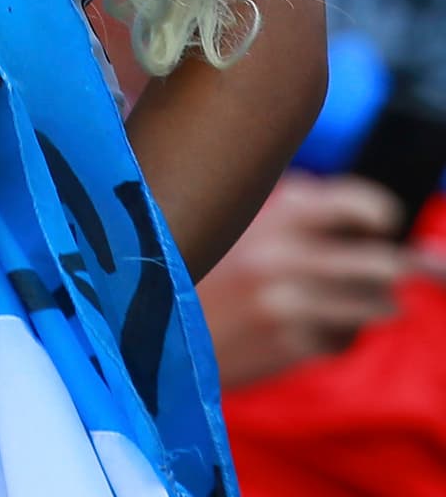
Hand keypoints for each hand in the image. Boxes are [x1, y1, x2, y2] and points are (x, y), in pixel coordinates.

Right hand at [198, 171, 409, 388]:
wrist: (147, 320)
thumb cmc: (196, 262)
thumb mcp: (233, 217)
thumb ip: (288, 208)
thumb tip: (356, 212)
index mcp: (270, 213)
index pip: (351, 202)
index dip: (380, 212)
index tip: (387, 220)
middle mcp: (282, 255)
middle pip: (378, 262)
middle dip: (398, 267)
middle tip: (401, 266)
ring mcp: (286, 303)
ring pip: (371, 306)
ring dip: (377, 304)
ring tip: (372, 300)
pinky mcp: (284, 345)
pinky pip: (342, 340)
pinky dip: (342, 334)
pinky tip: (326, 327)